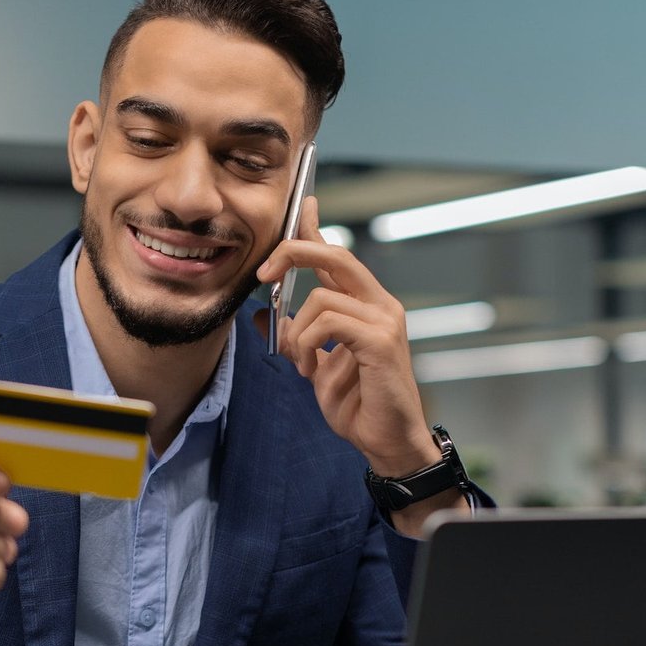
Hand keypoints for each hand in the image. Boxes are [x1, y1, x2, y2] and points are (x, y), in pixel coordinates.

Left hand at [253, 195, 437, 479]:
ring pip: (321, 298)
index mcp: (365, 305)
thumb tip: (260, 316)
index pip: (336, 256)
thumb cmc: (358, 404)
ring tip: (301, 363)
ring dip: (297, 333)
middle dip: (293, 253)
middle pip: (335, 256)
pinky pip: (330, 322)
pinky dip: (308, 343)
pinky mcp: (382, 341)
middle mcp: (379, 304)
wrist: (385, 441)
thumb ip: (293, 337)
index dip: (315, 229)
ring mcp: (384, 320)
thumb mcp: (313, 366)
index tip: (301, 204)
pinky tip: (310, 368)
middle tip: (264, 273)